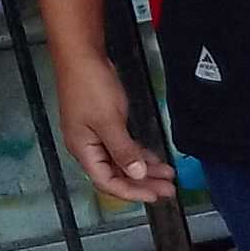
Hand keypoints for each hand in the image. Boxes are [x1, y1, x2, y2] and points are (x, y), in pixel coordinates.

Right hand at [53, 48, 175, 205]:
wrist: (81, 54)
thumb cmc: (90, 85)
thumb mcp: (109, 121)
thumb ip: (123, 150)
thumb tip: (136, 174)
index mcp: (83, 150)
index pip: (107, 182)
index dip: (132, 192)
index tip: (155, 196)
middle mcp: (87, 147)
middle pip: (116, 174)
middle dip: (143, 183)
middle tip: (168, 189)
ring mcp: (95, 135)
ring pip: (122, 161)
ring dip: (144, 169)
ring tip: (167, 176)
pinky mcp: (104, 124)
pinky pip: (123, 147)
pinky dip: (139, 153)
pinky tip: (154, 159)